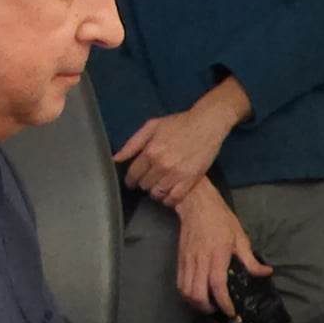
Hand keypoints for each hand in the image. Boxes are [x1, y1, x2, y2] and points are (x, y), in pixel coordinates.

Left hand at [114, 105, 234, 207]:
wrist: (207, 123)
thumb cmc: (180, 123)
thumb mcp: (152, 126)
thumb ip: (133, 143)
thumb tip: (116, 158)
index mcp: (150, 151)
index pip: (133, 174)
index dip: (131, 180)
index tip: (132, 182)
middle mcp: (162, 165)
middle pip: (145, 185)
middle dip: (145, 183)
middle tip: (150, 179)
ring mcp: (177, 174)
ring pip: (158, 193)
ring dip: (156, 191)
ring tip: (159, 186)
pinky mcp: (191, 179)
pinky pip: (175, 198)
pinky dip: (169, 199)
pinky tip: (169, 194)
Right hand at [173, 179, 271, 314]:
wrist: (196, 205)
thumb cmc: (221, 219)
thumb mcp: (241, 237)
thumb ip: (251, 260)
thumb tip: (266, 272)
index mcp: (217, 255)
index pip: (217, 285)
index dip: (224, 302)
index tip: (231, 312)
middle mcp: (199, 260)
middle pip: (197, 294)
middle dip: (207, 308)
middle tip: (220, 310)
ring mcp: (187, 261)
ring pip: (186, 291)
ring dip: (196, 304)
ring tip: (209, 305)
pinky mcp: (179, 260)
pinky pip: (180, 284)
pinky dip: (187, 295)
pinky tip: (198, 295)